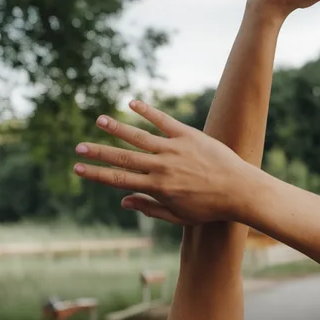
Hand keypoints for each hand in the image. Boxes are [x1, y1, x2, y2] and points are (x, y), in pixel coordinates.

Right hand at [73, 101, 255, 224]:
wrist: (241, 190)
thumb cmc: (211, 208)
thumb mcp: (179, 216)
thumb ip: (149, 208)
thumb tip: (123, 201)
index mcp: (157, 188)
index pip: (119, 179)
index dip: (96, 173)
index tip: (78, 168)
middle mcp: (162, 167)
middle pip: (123, 157)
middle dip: (98, 152)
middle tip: (78, 146)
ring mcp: (174, 149)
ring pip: (139, 136)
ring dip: (117, 128)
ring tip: (99, 120)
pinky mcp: (189, 135)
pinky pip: (164, 120)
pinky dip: (147, 111)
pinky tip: (131, 103)